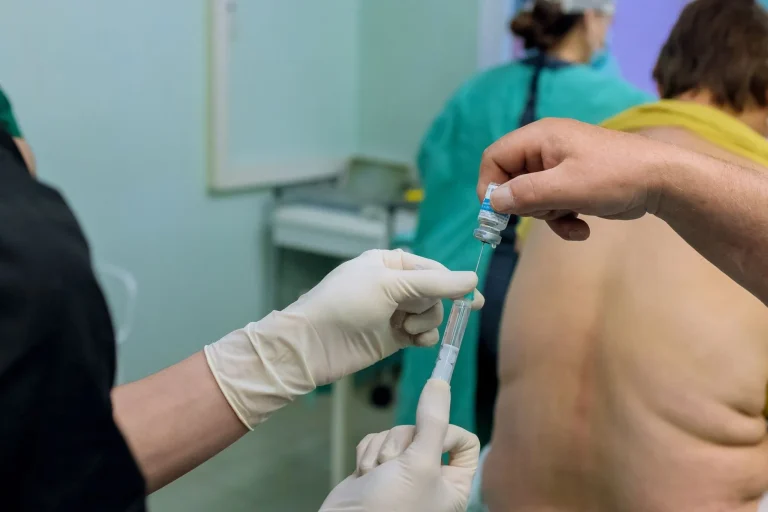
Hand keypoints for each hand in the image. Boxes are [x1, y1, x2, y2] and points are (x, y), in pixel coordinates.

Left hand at [205, 250, 482, 427]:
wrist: (312, 345)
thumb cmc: (345, 304)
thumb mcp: (390, 285)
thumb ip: (434, 283)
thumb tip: (473, 279)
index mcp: (389, 263)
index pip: (432, 268)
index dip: (452, 283)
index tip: (473, 300)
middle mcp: (393, 285)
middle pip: (435, 292)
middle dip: (431, 306)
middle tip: (413, 317)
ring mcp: (393, 312)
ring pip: (431, 315)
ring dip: (425, 324)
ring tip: (404, 331)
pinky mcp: (392, 338)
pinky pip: (422, 336)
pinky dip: (423, 339)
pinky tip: (413, 342)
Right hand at [320, 379, 479, 511]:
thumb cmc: (389, 507)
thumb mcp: (419, 463)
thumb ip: (433, 421)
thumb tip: (440, 382)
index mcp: (454, 483)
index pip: (465, 440)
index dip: (446, 432)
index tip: (429, 438)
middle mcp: (432, 476)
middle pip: (425, 429)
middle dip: (402, 442)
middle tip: (394, 465)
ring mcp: (403, 471)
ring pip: (398, 432)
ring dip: (383, 449)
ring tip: (376, 476)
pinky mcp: (378, 467)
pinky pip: (377, 439)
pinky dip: (368, 452)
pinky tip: (364, 474)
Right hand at [477, 118, 666, 240]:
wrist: (662, 182)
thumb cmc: (615, 176)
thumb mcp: (566, 187)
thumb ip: (525, 193)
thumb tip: (493, 202)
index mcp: (539, 138)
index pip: (495, 157)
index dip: (490, 185)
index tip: (497, 212)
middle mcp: (546, 149)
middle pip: (512, 181)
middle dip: (526, 205)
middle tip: (546, 213)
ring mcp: (560, 167)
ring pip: (532, 198)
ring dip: (548, 216)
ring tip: (571, 218)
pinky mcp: (573, 185)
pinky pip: (552, 205)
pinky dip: (562, 220)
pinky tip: (581, 228)